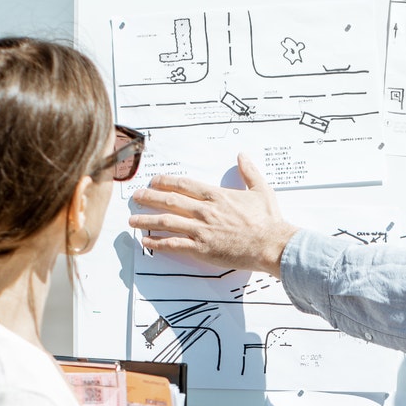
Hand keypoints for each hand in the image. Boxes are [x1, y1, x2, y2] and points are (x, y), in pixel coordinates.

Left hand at [129, 153, 299, 274]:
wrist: (271, 244)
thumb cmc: (268, 220)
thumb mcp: (261, 190)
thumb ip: (249, 172)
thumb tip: (243, 155)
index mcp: (217, 196)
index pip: (185, 185)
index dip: (167, 182)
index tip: (155, 181)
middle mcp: (205, 211)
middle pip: (170, 201)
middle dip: (150, 198)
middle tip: (137, 197)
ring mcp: (201, 230)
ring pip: (167, 222)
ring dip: (147, 220)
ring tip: (133, 220)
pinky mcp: (202, 249)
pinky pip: (174, 244)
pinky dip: (158, 243)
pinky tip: (147, 241)